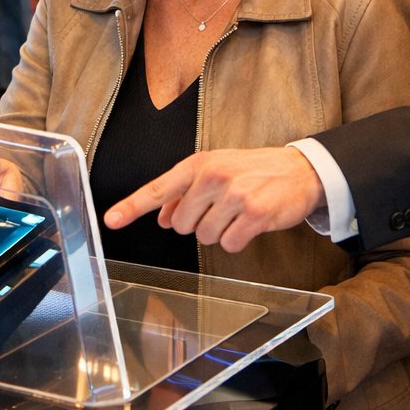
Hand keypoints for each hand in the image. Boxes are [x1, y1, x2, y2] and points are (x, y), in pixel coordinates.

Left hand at [103, 147, 324, 252]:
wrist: (299, 169)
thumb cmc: (252, 171)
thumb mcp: (215, 172)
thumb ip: (185, 194)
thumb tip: (162, 218)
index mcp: (198, 164)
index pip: (158, 189)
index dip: (132, 207)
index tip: (110, 220)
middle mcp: (213, 176)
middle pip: (181, 225)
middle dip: (197, 224)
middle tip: (220, 208)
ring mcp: (234, 195)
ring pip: (205, 237)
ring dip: (220, 232)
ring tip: (238, 212)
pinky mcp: (255, 214)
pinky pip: (230, 244)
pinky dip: (238, 240)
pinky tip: (250, 223)